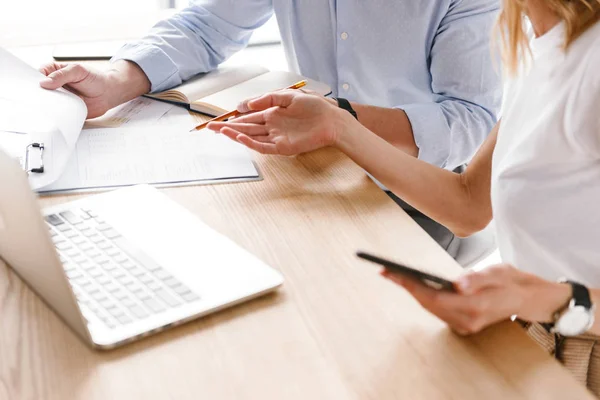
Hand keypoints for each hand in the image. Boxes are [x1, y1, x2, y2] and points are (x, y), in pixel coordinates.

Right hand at [39, 60, 149, 118]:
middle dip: (37, 94)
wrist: (109, 93)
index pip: (38, 74)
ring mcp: (60, 98)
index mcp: (54, 72)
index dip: (34, 80)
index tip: (33, 86)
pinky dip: (54, 115)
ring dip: (44, 106)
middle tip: (36, 99)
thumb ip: (62, 75)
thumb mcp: (78, 71)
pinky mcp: (66, 109)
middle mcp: (55, 85)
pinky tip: (52, 117)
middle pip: (40, 90)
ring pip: (46, 103)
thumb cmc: (95, 78)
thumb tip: (44, 82)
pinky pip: (57, 113)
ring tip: (42, 109)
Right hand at [207, 90, 350, 155]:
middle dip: (228, 128)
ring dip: (236, 135)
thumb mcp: (288, 96)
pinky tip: (240, 137)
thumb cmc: (314, 107)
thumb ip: (267, 99)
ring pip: (251, 138)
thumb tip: (247, 105)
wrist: (331, 119)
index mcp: (273, 114)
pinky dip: (251, 143)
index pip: (249, 117)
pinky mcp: (283, 147)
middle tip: (211, 128)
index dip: (234, 118)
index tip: (220, 118)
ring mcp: (277, 138)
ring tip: (221, 131)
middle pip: (246, 128)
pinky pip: (263, 146)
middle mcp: (272, 127)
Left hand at [382, 264, 570, 334]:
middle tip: (385, 271)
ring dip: (412, 292)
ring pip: (430, 308)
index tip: (392, 273)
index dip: (410, 284)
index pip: (434, 296)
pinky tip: (413, 284)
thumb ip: (478, 279)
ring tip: (393, 275)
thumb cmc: (511, 281)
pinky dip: (424, 297)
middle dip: (405, 286)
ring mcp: (465, 326)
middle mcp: (467, 321)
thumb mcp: (498, 272)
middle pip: (427, 303)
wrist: (527, 298)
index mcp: (475, 306)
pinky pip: (437, 310)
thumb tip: (457, 284)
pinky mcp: (463, 325)